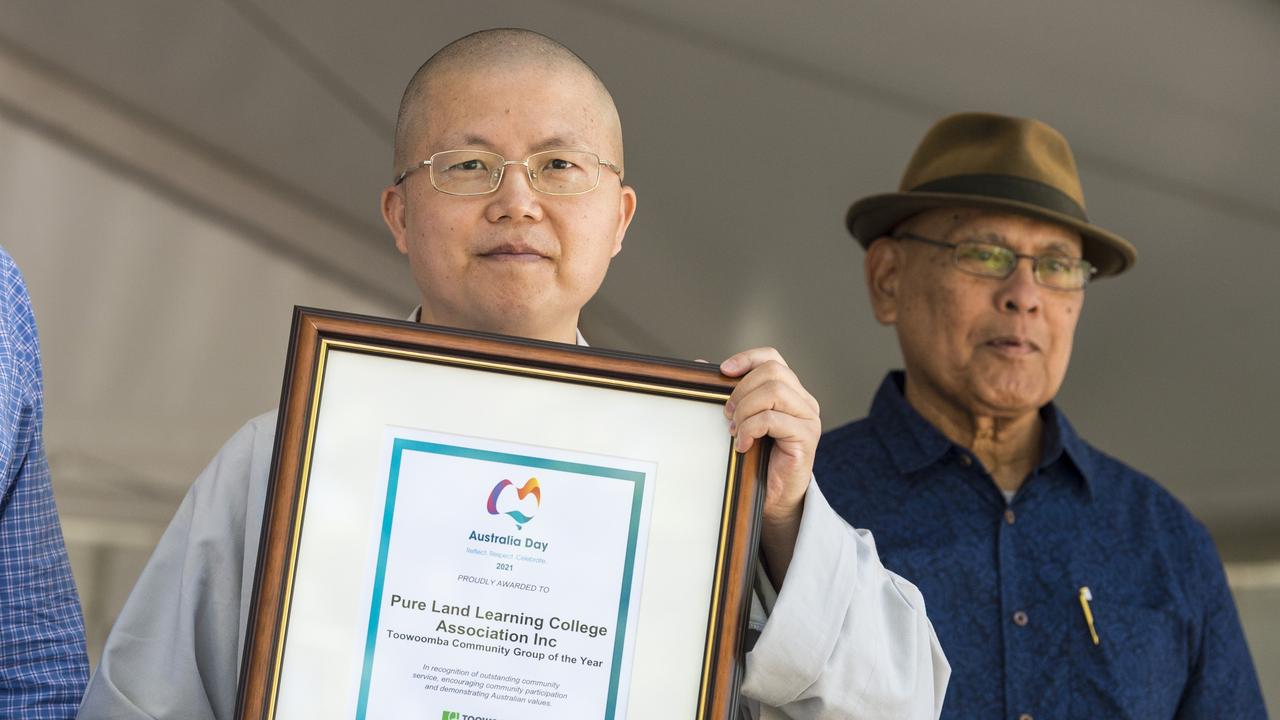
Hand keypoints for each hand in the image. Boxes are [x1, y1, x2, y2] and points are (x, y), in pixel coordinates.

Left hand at [720, 347, 820, 584]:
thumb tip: (698, 364)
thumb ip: (727, 393)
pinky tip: (742, 445)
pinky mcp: (806, 438)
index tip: (723, 371)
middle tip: (727, 414)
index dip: (747, 358)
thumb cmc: (756, 459)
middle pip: (773, 371)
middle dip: (742, 390)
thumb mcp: (740, 421)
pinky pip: (774, 419)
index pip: (773, 358)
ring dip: (746, 409)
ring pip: (775, 391)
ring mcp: (808, 419)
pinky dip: (751, 429)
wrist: (772, 499)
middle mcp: (804, 401)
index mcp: (790, 391)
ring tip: (735, 430)